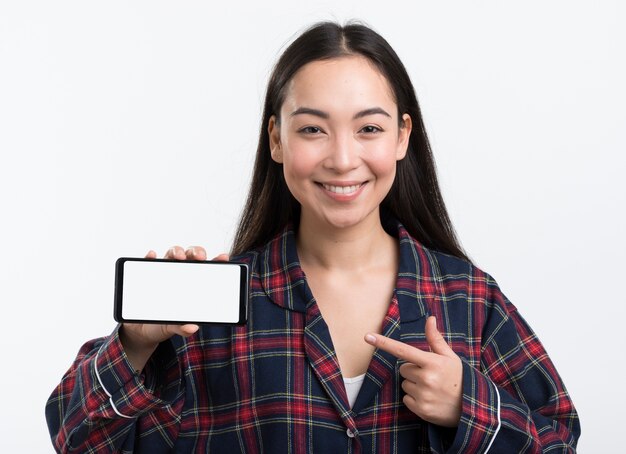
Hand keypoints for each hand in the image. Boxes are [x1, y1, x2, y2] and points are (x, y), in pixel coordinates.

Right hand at [120, 246, 229, 371]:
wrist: (142, 329)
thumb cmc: (165, 323)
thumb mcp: (175, 327)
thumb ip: (183, 327)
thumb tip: (192, 328)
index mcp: (194, 284)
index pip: (208, 268)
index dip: (217, 260)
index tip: (223, 258)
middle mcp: (181, 274)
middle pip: (191, 255)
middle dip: (197, 252)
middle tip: (200, 258)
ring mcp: (164, 272)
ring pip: (172, 254)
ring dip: (177, 251)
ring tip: (179, 257)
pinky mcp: (147, 274)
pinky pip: (148, 261)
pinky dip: (150, 256)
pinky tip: (152, 255)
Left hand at [364, 316, 462, 426]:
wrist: (472, 408)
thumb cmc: (459, 378)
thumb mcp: (450, 357)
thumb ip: (435, 339)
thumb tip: (430, 319)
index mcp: (432, 362)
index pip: (402, 350)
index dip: (383, 343)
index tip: (367, 336)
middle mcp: (426, 378)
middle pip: (403, 369)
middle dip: (413, 370)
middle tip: (431, 376)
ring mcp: (423, 395)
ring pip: (405, 384)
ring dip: (414, 385)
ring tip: (432, 389)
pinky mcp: (421, 409)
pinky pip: (406, 399)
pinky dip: (415, 399)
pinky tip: (430, 399)